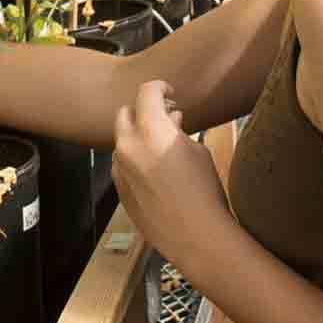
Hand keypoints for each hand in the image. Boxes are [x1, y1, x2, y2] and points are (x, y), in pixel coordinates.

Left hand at [112, 81, 231, 275]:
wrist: (195, 236)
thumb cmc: (204, 191)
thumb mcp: (197, 151)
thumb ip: (177, 130)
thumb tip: (170, 119)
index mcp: (150, 130)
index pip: (146, 92)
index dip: (160, 87)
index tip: (170, 93)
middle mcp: (128, 146)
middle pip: (125, 113)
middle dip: (143, 110)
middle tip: (165, 116)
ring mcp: (119, 169)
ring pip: (122, 140)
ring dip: (138, 136)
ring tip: (163, 145)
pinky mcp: (119, 189)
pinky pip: (122, 163)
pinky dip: (135, 158)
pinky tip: (156, 169)